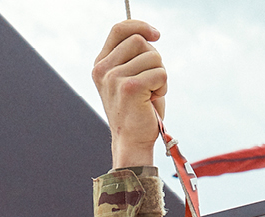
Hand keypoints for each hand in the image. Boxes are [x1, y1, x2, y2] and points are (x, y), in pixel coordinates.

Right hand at [92, 19, 164, 168]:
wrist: (132, 142)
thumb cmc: (137, 110)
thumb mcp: (131, 77)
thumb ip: (134, 56)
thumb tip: (150, 34)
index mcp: (101, 65)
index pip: (119, 30)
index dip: (140, 26)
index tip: (156, 35)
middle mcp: (103, 70)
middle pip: (140, 41)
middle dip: (154, 59)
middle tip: (150, 83)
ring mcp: (114, 78)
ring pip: (154, 57)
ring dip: (160, 76)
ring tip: (150, 95)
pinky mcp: (129, 88)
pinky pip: (160, 73)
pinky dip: (163, 87)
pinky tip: (153, 101)